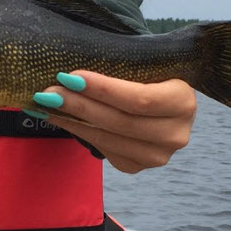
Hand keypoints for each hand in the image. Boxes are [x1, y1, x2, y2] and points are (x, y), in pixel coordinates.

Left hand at [34, 74, 195, 173]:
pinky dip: (79, 132)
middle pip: (121, 122)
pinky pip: (104, 150)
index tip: (71, 76)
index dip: (104, 89)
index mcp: (184, 101)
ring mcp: (158, 155)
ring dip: (72, 120)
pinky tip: (60, 117)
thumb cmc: (144, 73)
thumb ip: (116, 65)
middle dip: (80, 105)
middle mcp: (176, 134)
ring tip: (46, 104)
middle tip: (49, 91)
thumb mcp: (141, 64)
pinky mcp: (138, 166)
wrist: (155, 97)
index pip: (141, 99)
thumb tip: (70, 70)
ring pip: (108, 139)